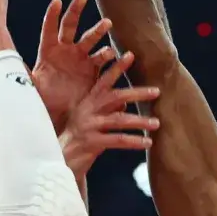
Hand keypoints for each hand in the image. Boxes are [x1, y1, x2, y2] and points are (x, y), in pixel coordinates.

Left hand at [32, 0, 115, 129]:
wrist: (61, 115)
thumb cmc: (43, 99)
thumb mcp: (31, 86)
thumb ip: (22, 74)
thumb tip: (5, 63)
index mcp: (48, 51)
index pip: (49, 29)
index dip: (52, 15)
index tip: (57, 1)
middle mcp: (66, 50)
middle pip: (70, 25)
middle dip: (76, 10)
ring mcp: (81, 58)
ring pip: (90, 39)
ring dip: (98, 31)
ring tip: (106, 23)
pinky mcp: (94, 70)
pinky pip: (104, 60)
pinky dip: (112, 57)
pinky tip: (120, 54)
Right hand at [60, 52, 159, 177]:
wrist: (59, 161)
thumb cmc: (78, 139)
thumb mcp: (90, 120)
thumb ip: (106, 110)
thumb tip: (125, 102)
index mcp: (88, 102)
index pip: (104, 80)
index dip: (117, 67)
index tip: (131, 55)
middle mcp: (88, 111)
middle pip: (115, 96)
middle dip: (137, 92)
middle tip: (157, 91)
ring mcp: (89, 126)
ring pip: (119, 119)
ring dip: (140, 121)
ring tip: (157, 123)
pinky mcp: (92, 143)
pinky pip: (117, 140)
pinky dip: (134, 141)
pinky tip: (148, 142)